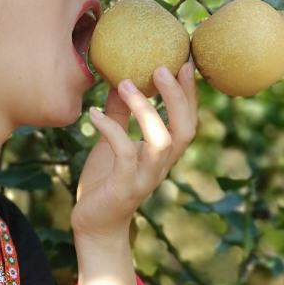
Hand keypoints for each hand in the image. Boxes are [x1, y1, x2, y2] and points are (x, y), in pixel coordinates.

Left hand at [70, 60, 198, 240]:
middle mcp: (161, 164)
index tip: (185, 60)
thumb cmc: (106, 180)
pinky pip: (123, 154)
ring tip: (126, 83)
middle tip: (162, 67)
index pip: (188, 119)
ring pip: (161, 141)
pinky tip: (93, 114)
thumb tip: (120, 78)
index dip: (190, 92)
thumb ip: (120, 115)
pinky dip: (110, 130)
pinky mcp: (124, 187)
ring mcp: (145, 177)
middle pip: (185, 129)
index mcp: (164, 152)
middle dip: (178, 97)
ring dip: (147, 110)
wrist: (94, 224)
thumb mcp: (113, 142)